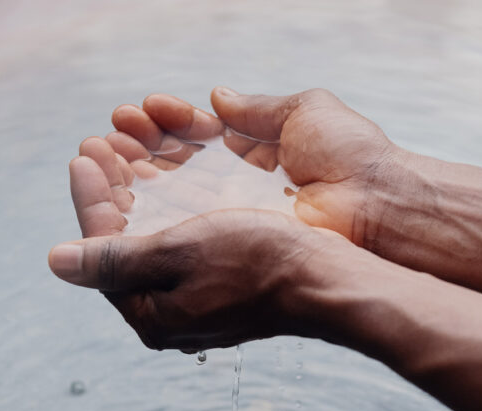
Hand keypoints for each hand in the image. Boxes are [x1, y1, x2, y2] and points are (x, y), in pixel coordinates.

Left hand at [50, 136, 357, 349]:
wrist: (325, 281)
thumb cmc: (257, 264)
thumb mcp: (178, 253)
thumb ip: (113, 258)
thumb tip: (55, 263)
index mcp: (151, 315)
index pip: (101, 252)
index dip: (90, 200)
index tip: (84, 157)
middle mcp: (167, 315)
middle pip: (122, 246)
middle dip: (110, 193)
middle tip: (99, 147)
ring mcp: (193, 302)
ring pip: (150, 241)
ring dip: (136, 197)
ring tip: (126, 155)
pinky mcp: (217, 287)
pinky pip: (177, 244)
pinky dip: (166, 210)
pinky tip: (164, 182)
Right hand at [107, 87, 397, 243]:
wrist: (376, 205)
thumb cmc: (351, 157)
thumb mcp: (305, 112)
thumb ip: (257, 108)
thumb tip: (217, 97)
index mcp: (257, 154)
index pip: (200, 136)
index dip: (168, 122)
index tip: (142, 109)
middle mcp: (240, 187)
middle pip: (178, 165)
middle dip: (141, 146)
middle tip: (111, 132)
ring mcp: (234, 217)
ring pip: (172, 193)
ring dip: (136, 172)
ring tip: (105, 152)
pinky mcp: (231, 241)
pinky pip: (181, 223)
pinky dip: (150, 205)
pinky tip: (124, 186)